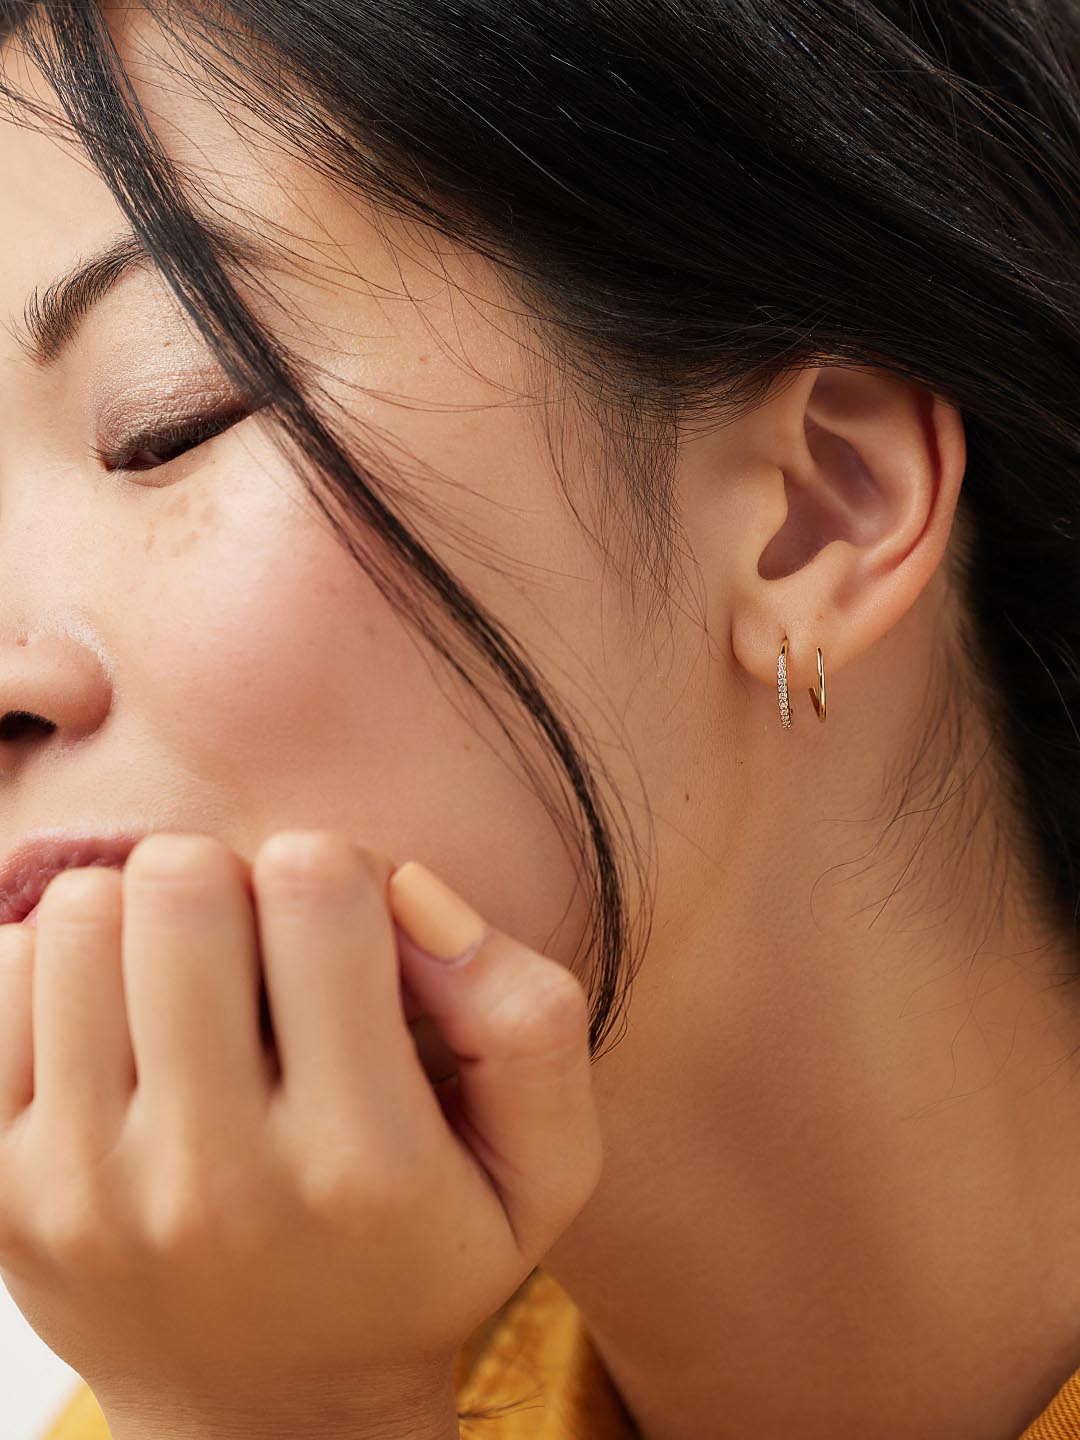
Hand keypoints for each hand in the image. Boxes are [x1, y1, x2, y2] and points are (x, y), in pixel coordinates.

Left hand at [0, 831, 602, 1439]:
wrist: (270, 1424)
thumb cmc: (416, 1258)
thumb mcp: (541, 1166)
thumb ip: (527, 1014)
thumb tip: (407, 891)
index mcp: (361, 1163)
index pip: (316, 887)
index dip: (342, 874)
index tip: (347, 939)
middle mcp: (211, 1182)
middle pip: (182, 882)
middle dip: (234, 881)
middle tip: (260, 953)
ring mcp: (83, 1192)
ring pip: (83, 915)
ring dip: (147, 920)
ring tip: (191, 988)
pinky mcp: (0, 1192)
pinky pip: (3, 974)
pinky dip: (64, 966)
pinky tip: (123, 1025)